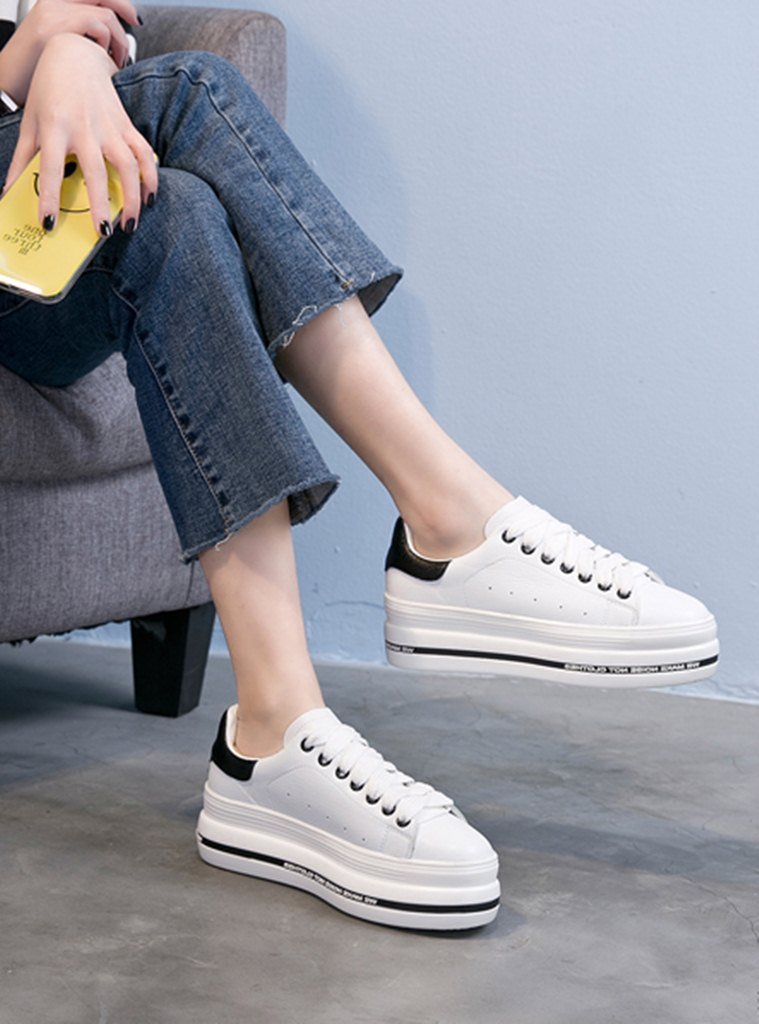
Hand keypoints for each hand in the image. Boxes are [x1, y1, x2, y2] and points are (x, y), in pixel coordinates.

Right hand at [0, 0, 140, 104]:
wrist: (8, 84)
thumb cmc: (35, 71)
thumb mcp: (61, 44)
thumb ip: (83, 34)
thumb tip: (113, 39)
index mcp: (55, 3)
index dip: (119, 3)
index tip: (133, 18)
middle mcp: (53, 1)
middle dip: (126, 12)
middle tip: (134, 34)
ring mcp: (53, 10)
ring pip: (106, 15)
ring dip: (119, 40)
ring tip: (117, 61)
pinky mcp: (53, 26)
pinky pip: (96, 26)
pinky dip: (107, 44)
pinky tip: (105, 61)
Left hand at [3, 34, 157, 233]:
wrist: (75, 55)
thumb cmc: (49, 92)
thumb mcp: (30, 123)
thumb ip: (22, 160)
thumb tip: (8, 193)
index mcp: (55, 127)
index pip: (51, 168)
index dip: (49, 197)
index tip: (49, 223)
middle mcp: (84, 127)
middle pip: (96, 172)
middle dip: (101, 205)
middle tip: (103, 234)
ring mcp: (109, 126)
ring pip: (128, 165)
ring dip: (133, 197)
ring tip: (130, 224)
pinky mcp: (126, 125)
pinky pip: (144, 154)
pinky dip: (150, 177)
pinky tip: (150, 199)